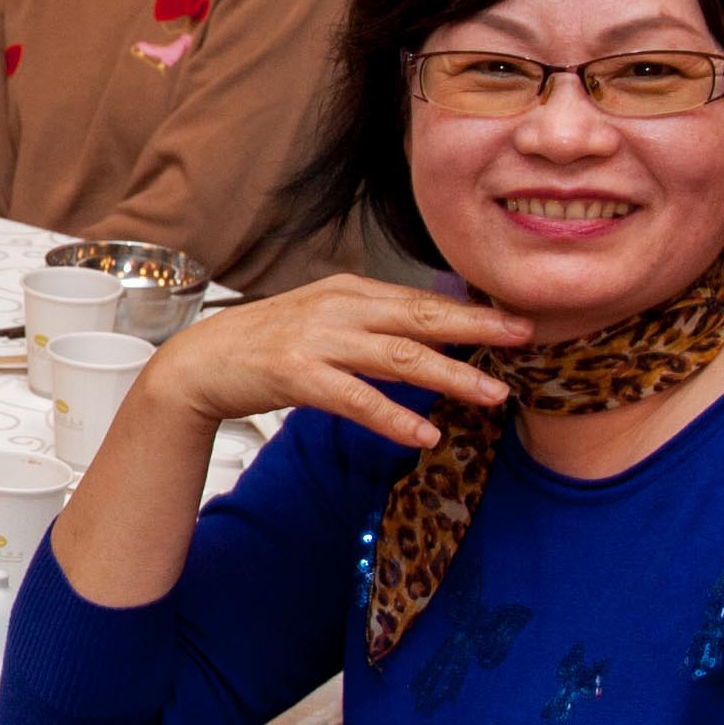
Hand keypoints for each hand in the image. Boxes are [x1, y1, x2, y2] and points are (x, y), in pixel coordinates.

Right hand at [144, 274, 529, 452]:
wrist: (198, 363)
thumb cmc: (263, 345)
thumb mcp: (323, 321)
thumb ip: (371, 324)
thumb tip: (429, 336)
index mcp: (348, 291)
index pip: (420, 299)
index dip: (471, 309)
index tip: (516, 318)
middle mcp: (338, 308)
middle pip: (421, 318)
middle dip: (478, 328)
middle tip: (525, 338)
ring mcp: (317, 340)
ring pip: (399, 357)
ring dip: (451, 376)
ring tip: (492, 394)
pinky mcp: (296, 374)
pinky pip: (356, 398)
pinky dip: (394, 417)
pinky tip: (423, 434)